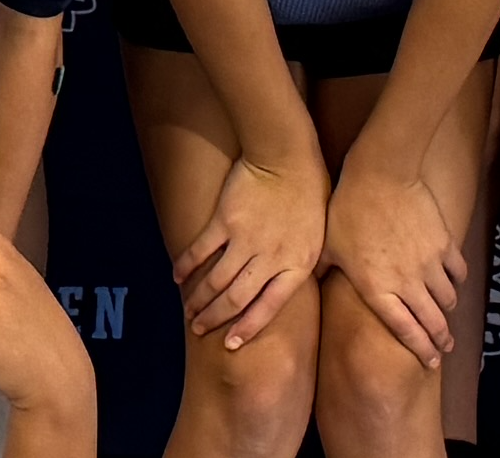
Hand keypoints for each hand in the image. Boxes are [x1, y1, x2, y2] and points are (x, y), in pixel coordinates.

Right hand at [172, 148, 327, 348]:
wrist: (286, 155)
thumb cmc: (309, 192)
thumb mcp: (321, 237)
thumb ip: (308, 264)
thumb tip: (302, 286)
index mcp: (296, 265)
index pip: (269, 308)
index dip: (247, 328)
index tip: (229, 343)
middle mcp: (270, 258)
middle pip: (237, 299)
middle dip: (216, 318)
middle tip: (199, 328)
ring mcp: (245, 240)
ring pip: (217, 280)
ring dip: (199, 299)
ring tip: (189, 311)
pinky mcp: (225, 221)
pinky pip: (201, 251)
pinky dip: (187, 267)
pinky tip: (178, 278)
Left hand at [323, 162, 463, 368]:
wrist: (380, 175)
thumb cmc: (347, 210)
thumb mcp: (328, 246)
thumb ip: (324, 271)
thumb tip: (311, 282)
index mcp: (378, 289)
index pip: (406, 330)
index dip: (421, 349)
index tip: (430, 362)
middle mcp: (408, 283)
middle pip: (433, 322)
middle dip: (441, 339)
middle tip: (444, 348)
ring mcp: (429, 264)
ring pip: (448, 299)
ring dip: (447, 309)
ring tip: (445, 313)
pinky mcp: (444, 244)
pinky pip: (457, 271)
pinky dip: (457, 280)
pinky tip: (453, 281)